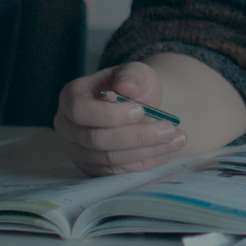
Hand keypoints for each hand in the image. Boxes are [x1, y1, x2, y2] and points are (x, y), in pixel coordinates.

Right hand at [54, 61, 187, 175]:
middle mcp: (68, 127)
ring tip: (176, 139)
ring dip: (146, 151)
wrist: (137, 107)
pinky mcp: (93, 168)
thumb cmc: (133, 87)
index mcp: (72, 97)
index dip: (110, 115)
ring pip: (109, 159)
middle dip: (136, 136)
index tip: (141, 111)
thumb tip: (126, 86)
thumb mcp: (137, 73)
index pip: (81, 111)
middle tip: (169, 129)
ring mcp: (77, 151)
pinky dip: (144, 163)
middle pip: (96, 139)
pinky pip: (117, 172)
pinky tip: (166, 152)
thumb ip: (133, 75)